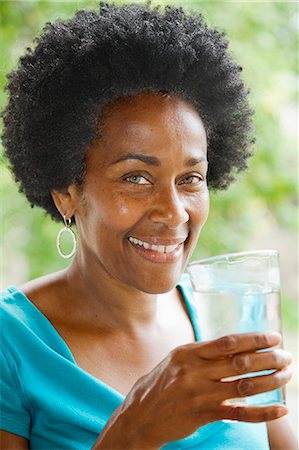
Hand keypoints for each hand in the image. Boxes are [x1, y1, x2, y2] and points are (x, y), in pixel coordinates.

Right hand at [93, 332, 291, 448]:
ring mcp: (199, 394)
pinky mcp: (203, 415)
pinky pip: (238, 413)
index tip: (274, 338)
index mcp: (189, 352)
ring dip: (270, 381)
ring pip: (243, 386)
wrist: (140, 413)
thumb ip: (204, 354)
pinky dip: (262, 412)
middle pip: (239, 362)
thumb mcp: (178, 360)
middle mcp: (195, 371)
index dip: (253, 339)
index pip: (227, 342)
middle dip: (268, 359)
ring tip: (287, 376)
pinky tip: (279, 409)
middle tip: (287, 357)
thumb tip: (236, 347)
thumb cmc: (163, 382)